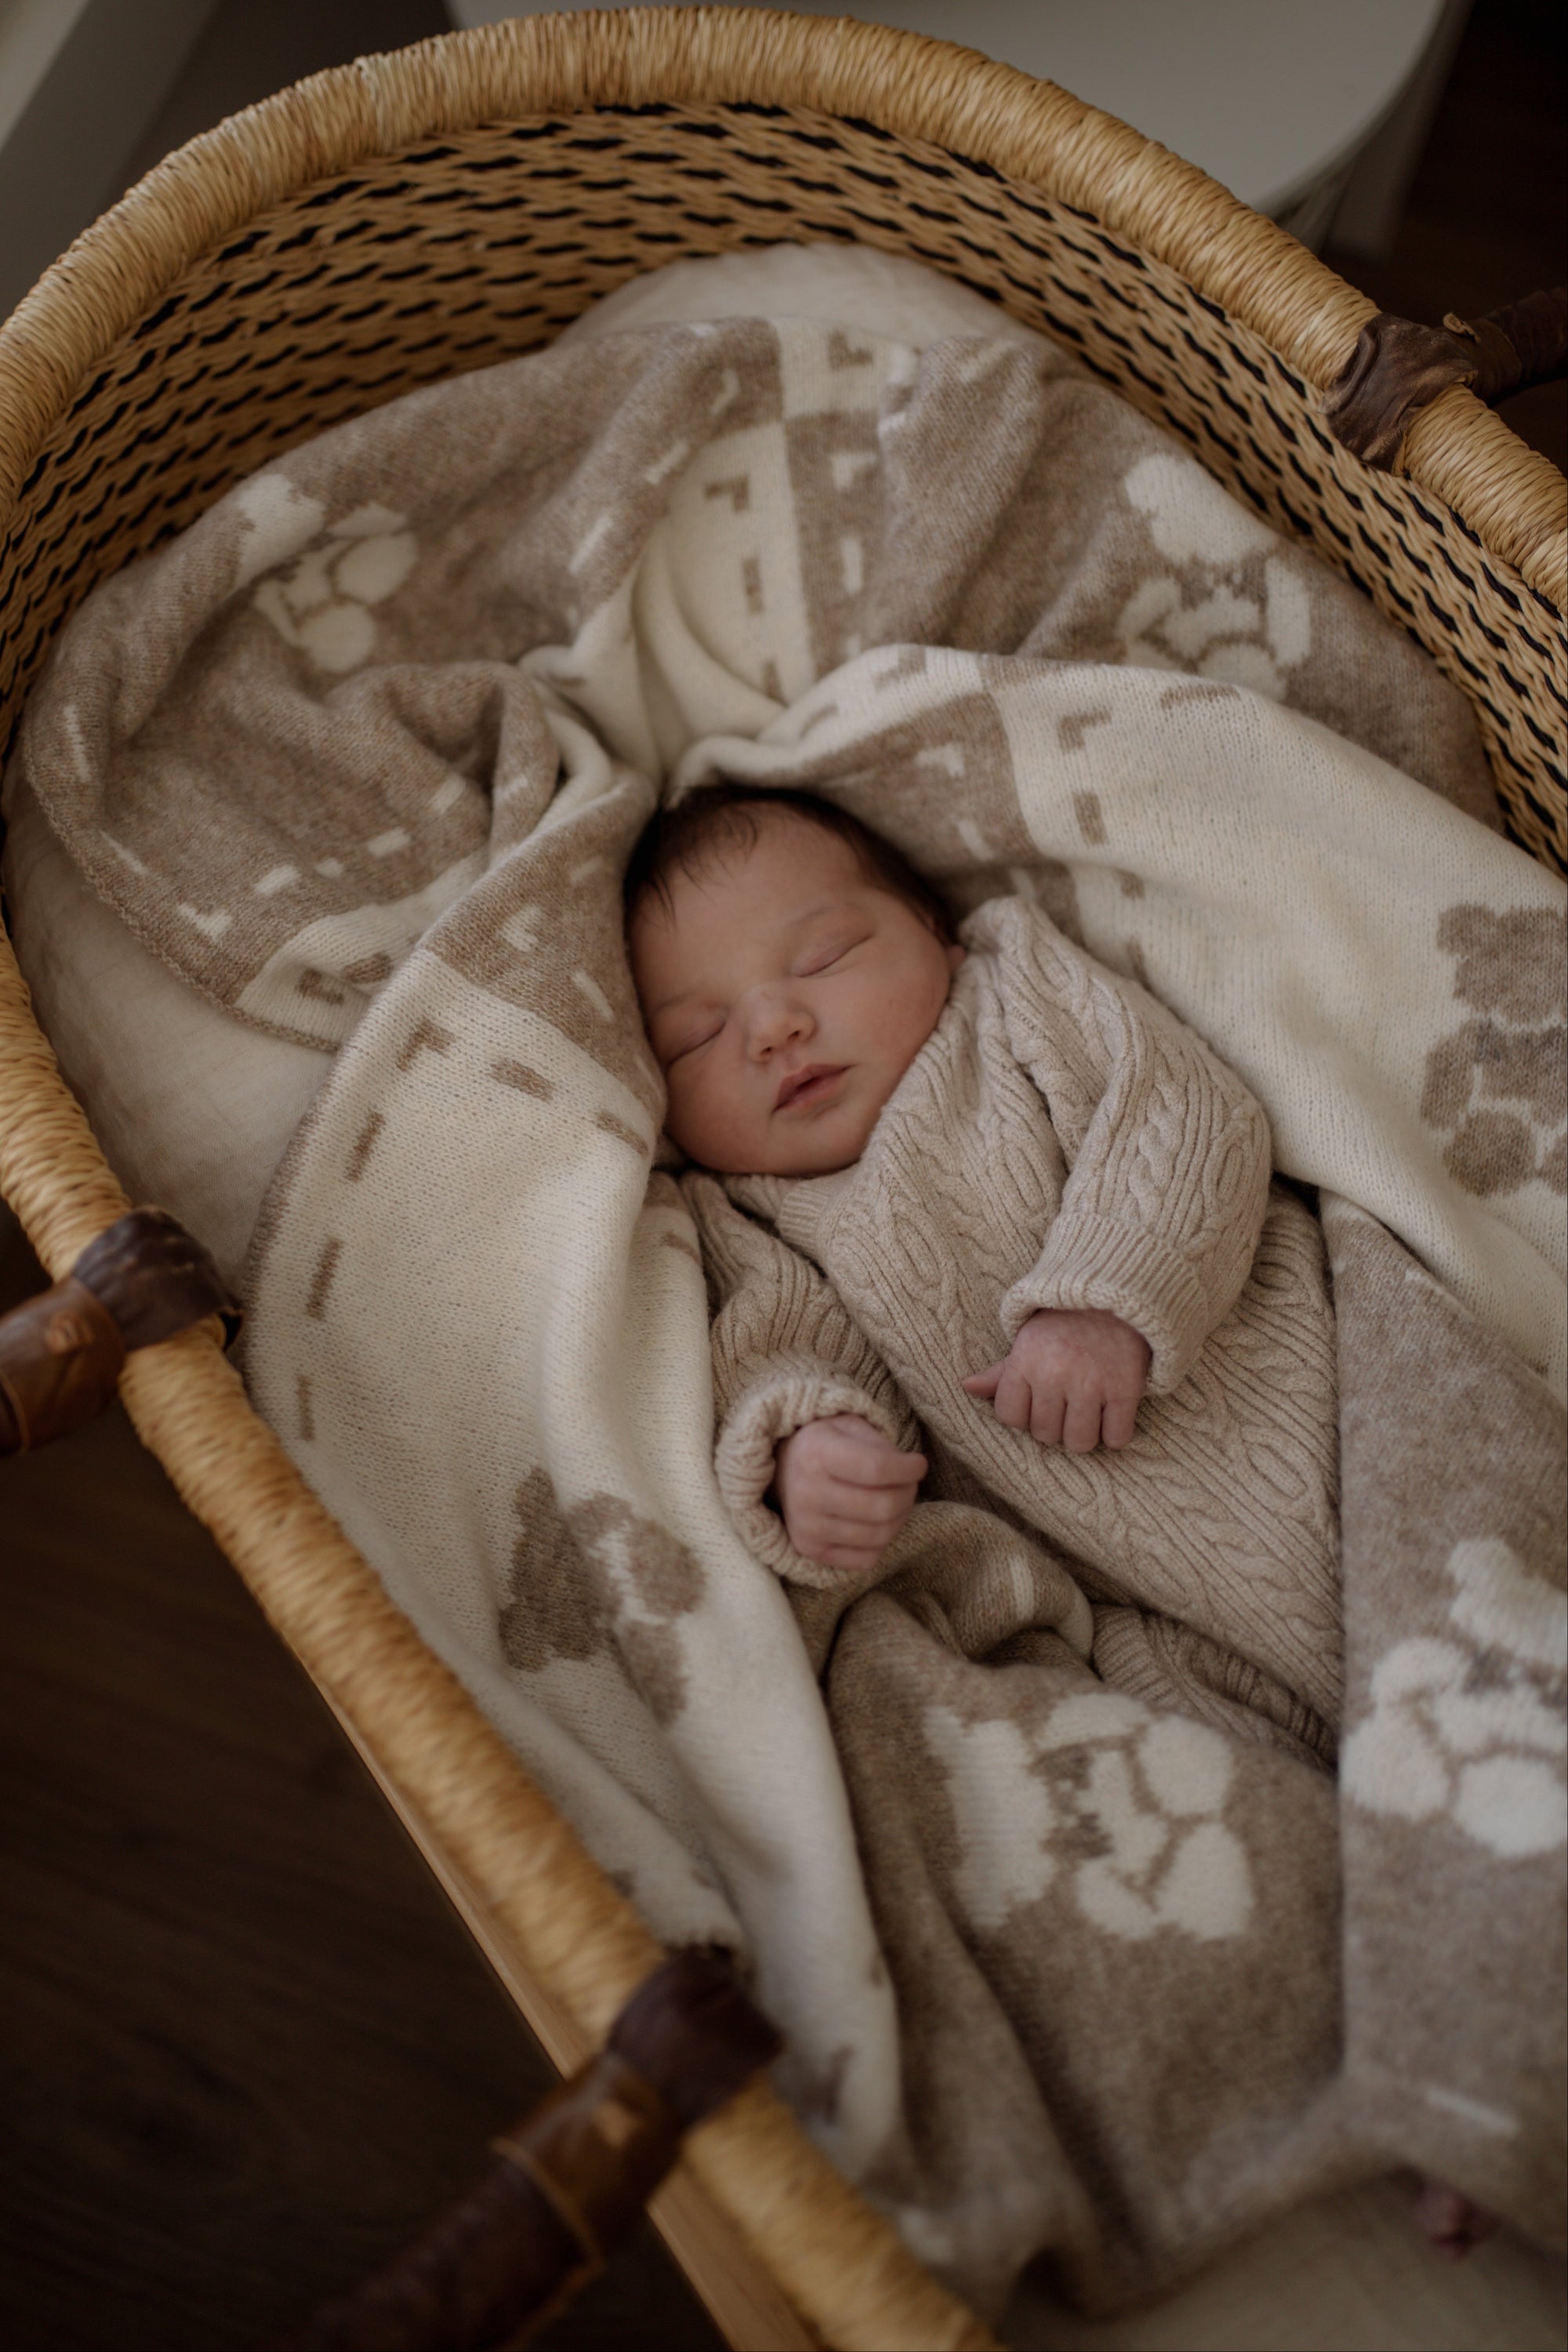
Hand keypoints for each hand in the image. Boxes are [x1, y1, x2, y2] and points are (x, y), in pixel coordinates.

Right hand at [771, 1414, 927, 1572]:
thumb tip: (910, 1471)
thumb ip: (880, 1444)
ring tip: (895, 1501)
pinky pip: (866, 1559)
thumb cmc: (826, 1445)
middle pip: (882, 1507)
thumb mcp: (848, 1426)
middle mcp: (807, 1492)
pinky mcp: (809, 1550)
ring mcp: (806, 1526)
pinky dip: (881, 1542)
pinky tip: (875, 1523)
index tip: (919, 1464)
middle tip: (909, 1484)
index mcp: (816, 1452)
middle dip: (908, 1494)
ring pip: (879, 1536)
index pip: (876, 1468)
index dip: (908, 1469)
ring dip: (900, 1518)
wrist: (783, 1470)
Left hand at [962, 1308, 1149, 1451]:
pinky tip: (1112, 1416)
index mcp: (1025, 1363)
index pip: (1010, 1417)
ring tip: (1088, 1415)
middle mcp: (1054, 1375)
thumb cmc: (1064, 1324)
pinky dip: (1115, 1434)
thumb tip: (966, 1388)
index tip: (1037, 1403)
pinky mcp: (1125, 1390)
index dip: (1023, 1415)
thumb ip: (1000, 1372)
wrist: (1114, 1297)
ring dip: (1084, 1436)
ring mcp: (1091, 1384)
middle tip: (1066, 1406)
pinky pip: (1116, 1438)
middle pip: (1045, 1434)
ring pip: (1079, 1442)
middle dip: (1054, 1426)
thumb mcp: (1027, 1341)